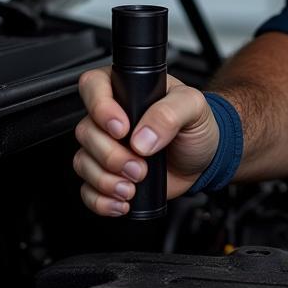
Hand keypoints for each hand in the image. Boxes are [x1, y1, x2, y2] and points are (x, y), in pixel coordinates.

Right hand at [73, 67, 219, 215]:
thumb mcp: (194, 108)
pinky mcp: (107, 175)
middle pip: (86, 131)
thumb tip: (143, 137)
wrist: (205, 159)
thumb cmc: (196, 127)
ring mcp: (106, 147)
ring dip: (106, 180)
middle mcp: (110, 118)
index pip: (94, 86)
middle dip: (111, 156)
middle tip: (139, 166)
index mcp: (127, 91)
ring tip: (133, 186)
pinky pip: (87, 189)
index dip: (100, 108)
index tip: (122, 129)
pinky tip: (123, 201)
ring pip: (83, 162)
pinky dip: (101, 200)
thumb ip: (170, 113)